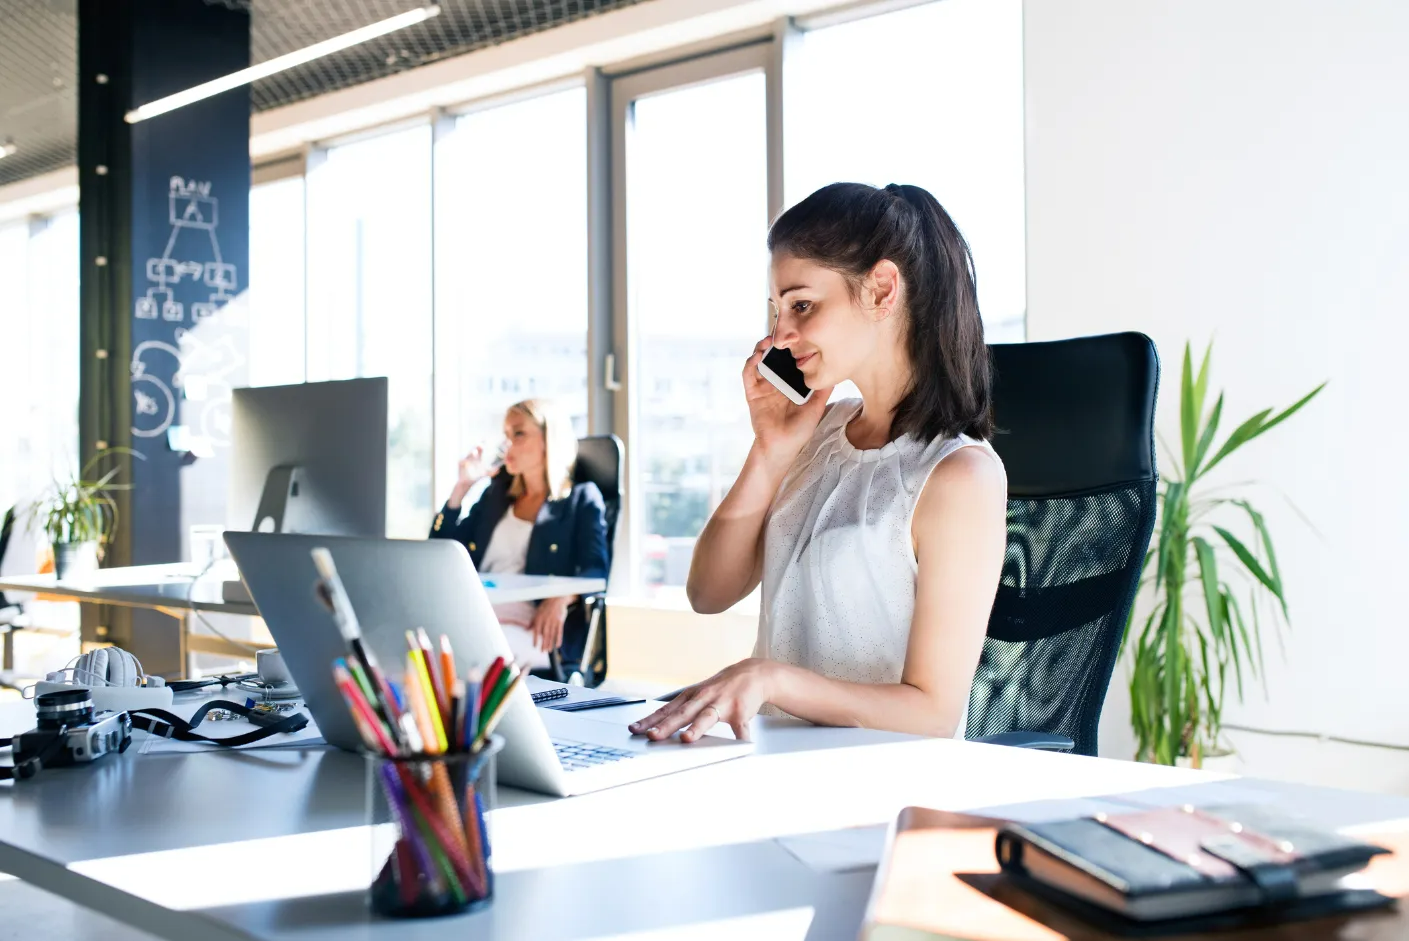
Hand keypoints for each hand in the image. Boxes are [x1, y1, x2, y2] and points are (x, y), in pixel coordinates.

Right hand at [448, 446, 495, 506]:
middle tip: (481, 445)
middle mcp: (471, 459)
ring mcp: (465, 462)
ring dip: (471, 454)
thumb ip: (491, 472)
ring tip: (474, 452)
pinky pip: (461, 463)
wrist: (465, 484)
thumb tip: (498, 469)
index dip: (482, 445)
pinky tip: (464, 461)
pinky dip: (462, 462)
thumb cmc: (475, 477)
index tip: (485, 439)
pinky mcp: (460, 467)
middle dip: (477, 448)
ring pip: (468, 456)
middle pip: (474, 451)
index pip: (480, 450)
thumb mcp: (484, 474)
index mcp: (477, 459)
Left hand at [529, 596, 569, 653]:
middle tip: (542, 651)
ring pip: (552, 634)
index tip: (535, 646)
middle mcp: (546, 620)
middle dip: (544, 644)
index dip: (536, 639)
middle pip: (545, 634)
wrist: (557, 598)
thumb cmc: (546, 606)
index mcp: (539, 618)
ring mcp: (554, 620)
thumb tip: (526, 630)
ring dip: (550, 643)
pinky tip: (558, 645)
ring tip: (549, 650)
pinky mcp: (560, 621)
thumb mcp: (537, 612)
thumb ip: (532, 622)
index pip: (536, 630)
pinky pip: (560, 631)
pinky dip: (559, 639)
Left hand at [628, 658, 774, 742]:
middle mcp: (704, 698)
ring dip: (697, 728)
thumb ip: (680, 710)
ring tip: (687, 738)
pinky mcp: (741, 712)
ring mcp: (722, 704)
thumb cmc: (720, 687)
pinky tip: (736, 748)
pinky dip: (738, 738)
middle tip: (652, 736)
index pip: (666, 710)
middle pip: (682, 714)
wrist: (752, 674)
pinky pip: (739, 728)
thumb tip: (656, 725)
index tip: (635, 730)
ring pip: (707, 717)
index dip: (650, 720)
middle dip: (666, 726)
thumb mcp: (698, 694)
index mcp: (691, 696)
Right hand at [743, 337, 832, 466]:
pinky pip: (748, 374)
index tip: (799, 333)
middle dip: (776, 342)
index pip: (789, 358)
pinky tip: (758, 357)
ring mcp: (763, 385)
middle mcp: (776, 380)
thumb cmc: (799, 430)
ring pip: (759, 360)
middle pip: (773, 355)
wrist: (782, 447)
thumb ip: (823, 389)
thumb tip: (837, 371)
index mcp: (791, 382)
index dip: (792, 345)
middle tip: (782, 331)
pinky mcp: (752, 392)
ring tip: (769, 340)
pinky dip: (751, 363)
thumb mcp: (816, 406)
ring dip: (761, 348)